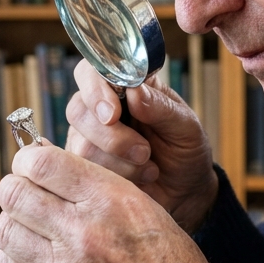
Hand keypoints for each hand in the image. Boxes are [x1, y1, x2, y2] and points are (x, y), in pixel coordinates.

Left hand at [0, 142, 229, 262]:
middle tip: (28, 194)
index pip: (40, 163)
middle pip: (13, 194)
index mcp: (110, 201)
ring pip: (6, 230)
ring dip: (16, 223)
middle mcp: (83, 233)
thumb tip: (41, 161)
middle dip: (17, 188)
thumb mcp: (143, 207)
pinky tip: (35, 256)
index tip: (31, 164)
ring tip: (34, 227)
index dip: (28, 158)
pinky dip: (15, 257)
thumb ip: (94, 183)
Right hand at [65, 62, 218, 232]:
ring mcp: (88, 138)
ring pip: (81, 145)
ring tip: (148, 164)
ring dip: (119, 161)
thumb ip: (161, 108)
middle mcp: (100, 107)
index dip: (95, 90)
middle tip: (144, 151)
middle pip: (78, 110)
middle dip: (110, 136)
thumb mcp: (185, 127)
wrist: (185, 190)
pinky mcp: (86, 167)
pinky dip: (116, 176)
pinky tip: (139, 178)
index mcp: (125, 86)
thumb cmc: (185, 149)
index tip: (112, 115)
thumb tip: (134, 92)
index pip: (92, 72)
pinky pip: (84, 172)